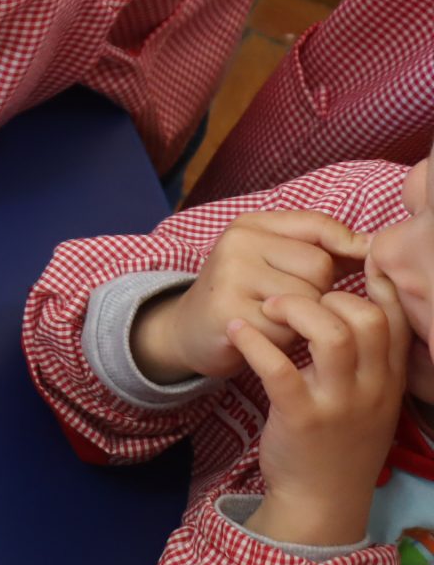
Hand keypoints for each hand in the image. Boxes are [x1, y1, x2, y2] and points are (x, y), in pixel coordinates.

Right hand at [131, 211, 370, 384]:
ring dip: (305, 320)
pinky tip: (267, 337)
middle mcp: (237, 243)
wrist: (190, 330)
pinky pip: (289, 328)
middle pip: (320, 266)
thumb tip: (373, 246)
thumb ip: (320, 246)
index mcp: (250, 224)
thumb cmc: (246, 293)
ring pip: (309, 298)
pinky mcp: (229, 312)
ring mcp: (230, 276)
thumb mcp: (274, 259)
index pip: (320, 226)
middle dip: (319, 291)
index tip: (354, 270)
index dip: (347, 248)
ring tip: (279, 321)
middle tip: (291, 303)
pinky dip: (287, 340)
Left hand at [238, 280, 409, 548]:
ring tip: (268, 306)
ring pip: (332, 335)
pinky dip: (255, 342)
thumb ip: (372, 358)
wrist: (323, 501)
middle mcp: (372, 388)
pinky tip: (237, 330)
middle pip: (366, 318)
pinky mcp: (301, 417)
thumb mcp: (371, 400)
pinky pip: (280, 369)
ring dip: (295, 309)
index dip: (373, 282)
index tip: (347, 259)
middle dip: (328, 292)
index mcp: (390, 379)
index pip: (394, 318)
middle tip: (292, 294)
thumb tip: (361, 303)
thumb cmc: (340, 439)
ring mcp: (339, 403)